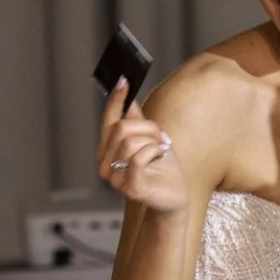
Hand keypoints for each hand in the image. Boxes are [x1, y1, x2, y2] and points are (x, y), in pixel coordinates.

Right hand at [95, 81, 188, 214]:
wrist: (174, 198)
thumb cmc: (162, 172)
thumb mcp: (150, 139)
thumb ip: (135, 121)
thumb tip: (127, 97)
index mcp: (107, 151)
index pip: (108, 120)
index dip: (115, 100)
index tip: (123, 80)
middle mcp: (106, 164)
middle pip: (121, 128)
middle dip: (147, 128)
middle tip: (160, 137)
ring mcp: (115, 178)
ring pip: (131, 141)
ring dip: (153, 142)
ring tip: (161, 151)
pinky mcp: (130, 188)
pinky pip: (139, 157)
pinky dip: (154, 152)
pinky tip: (160, 157)